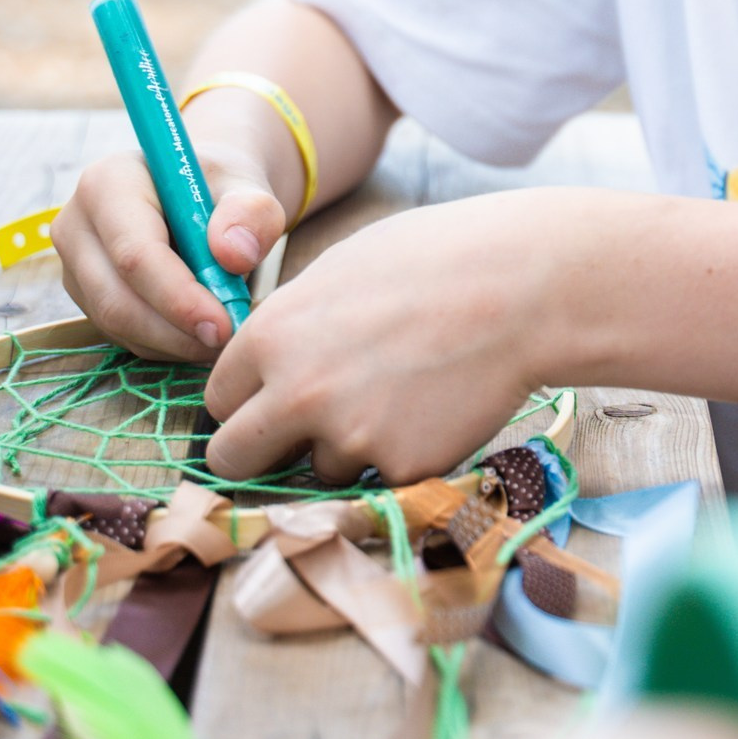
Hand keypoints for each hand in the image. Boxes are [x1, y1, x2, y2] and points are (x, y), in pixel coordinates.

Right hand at [53, 142, 289, 361]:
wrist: (194, 191)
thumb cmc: (218, 186)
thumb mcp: (246, 184)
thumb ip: (251, 212)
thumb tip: (234, 255)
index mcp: (107, 183)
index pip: (135, 254)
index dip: (179, 297)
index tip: (224, 324)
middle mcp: (77, 225)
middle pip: (116, 299)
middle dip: (176, 331)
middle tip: (229, 340)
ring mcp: (75, 265)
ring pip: (118, 325)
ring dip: (174, 342)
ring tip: (224, 334)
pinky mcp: (86, 296)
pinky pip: (122, 336)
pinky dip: (166, 344)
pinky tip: (201, 332)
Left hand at [202, 187, 599, 486]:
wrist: (521, 291)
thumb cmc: (435, 261)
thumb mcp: (339, 271)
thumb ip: (290, 324)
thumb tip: (266, 362)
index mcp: (270, 337)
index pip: (217, 399)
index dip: (244, 400)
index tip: (267, 401)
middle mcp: (296, 394)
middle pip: (234, 457)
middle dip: (260, 451)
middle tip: (301, 435)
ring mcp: (348, 437)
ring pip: (317, 470)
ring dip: (346, 449)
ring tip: (401, 396)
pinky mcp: (399, 467)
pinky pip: (380, 477)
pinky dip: (400, 455)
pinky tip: (433, 408)